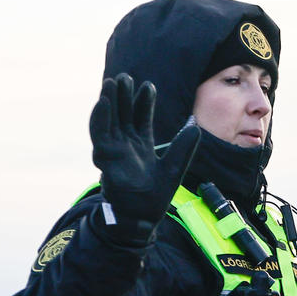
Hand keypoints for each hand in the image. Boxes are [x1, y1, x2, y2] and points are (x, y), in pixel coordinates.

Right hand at [89, 73, 199, 244]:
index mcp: (140, 146)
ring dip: (110, 101)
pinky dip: (101, 118)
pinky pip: (100, 135)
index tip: (148, 85)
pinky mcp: (105, 159)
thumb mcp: (175, 168)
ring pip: (109, 120)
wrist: (143, 219)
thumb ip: (184, 148)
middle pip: (123, 115)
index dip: (144, 102)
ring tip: (113, 82)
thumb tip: (195, 126)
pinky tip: (103, 102)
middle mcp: (124, 146)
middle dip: (124, 96)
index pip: (141, 118)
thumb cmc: (154, 196)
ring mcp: (113, 151)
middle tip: (125, 77)